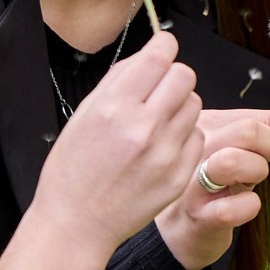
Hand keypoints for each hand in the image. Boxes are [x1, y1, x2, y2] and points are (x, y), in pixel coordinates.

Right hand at [33, 31, 201, 249]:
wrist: (76, 224)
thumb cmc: (72, 170)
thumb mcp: (82, 116)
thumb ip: (117, 82)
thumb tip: (148, 54)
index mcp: (113, 107)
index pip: (159, 55)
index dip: (164, 46)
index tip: (162, 49)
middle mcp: (142, 127)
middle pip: (185, 75)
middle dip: (173, 77)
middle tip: (159, 91)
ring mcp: (164, 153)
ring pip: (195, 104)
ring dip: (180, 106)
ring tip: (157, 123)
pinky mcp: (178, 175)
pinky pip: (197, 137)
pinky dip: (184, 136)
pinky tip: (162, 148)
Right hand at [156, 108, 269, 269]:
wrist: (181, 229)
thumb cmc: (217, 185)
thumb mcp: (241, 153)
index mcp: (207, 124)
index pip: (259, 115)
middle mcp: (194, 147)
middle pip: (248, 131)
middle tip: (267, 162)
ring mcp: (192, 180)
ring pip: (234, 161)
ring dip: (256, 172)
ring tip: (247, 182)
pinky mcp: (197, 214)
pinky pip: (235, 207)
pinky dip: (249, 207)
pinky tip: (242, 207)